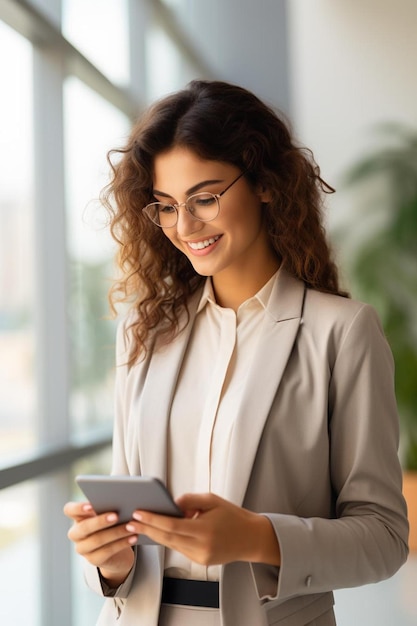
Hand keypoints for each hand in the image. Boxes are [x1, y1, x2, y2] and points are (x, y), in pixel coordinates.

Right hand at [63, 501, 136, 586]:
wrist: (115, 549)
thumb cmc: (110, 523)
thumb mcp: (107, 514)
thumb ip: (108, 506)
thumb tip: (120, 499)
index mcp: (77, 517)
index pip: (69, 510)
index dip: (78, 508)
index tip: (91, 505)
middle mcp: (76, 534)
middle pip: (84, 527)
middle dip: (100, 521)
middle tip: (116, 515)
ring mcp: (83, 548)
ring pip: (97, 540)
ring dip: (116, 532)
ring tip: (130, 526)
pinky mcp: (93, 560)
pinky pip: (107, 551)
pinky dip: (122, 543)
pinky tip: (133, 537)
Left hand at [127, 493, 280, 566]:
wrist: (251, 538)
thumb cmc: (232, 515)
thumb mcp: (212, 500)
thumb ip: (190, 500)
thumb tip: (170, 504)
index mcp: (204, 530)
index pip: (172, 525)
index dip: (153, 520)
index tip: (138, 513)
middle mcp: (201, 547)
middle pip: (167, 538)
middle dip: (147, 529)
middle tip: (130, 520)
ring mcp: (200, 557)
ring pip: (171, 544)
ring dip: (155, 534)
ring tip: (139, 525)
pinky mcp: (201, 562)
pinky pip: (180, 548)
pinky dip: (168, 539)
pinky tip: (157, 531)